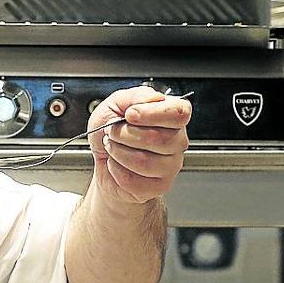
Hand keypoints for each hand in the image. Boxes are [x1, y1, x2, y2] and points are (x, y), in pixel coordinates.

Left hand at [87, 86, 190, 205]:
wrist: (104, 158)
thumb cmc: (114, 132)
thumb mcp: (115, 104)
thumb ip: (135, 96)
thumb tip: (154, 99)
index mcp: (172, 116)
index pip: (179, 113)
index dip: (152, 113)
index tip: (130, 114)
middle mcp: (177, 141)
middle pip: (157, 138)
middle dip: (124, 133)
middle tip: (113, 132)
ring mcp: (171, 166)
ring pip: (143, 161)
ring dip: (117, 152)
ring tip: (113, 147)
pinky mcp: (159, 186)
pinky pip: (133, 179)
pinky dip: (115, 169)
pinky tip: (117, 164)